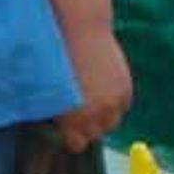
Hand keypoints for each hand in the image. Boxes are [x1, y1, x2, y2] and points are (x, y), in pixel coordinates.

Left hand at [52, 24, 132, 156]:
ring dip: (102, 115)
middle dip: (86, 125)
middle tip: (77, 109)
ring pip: (112, 122)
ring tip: (91, 99)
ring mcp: (113, 102)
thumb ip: (55, 111)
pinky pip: (122, 106)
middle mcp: (96, 114)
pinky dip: (114, 101)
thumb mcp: (48, 90)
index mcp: (73, 118)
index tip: (65, 126)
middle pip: (95, 134)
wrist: (79, 29)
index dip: (70, 135)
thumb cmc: (54, 57)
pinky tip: (102, 88)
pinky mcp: (125, 88)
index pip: (76, 144)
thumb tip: (60, 124)